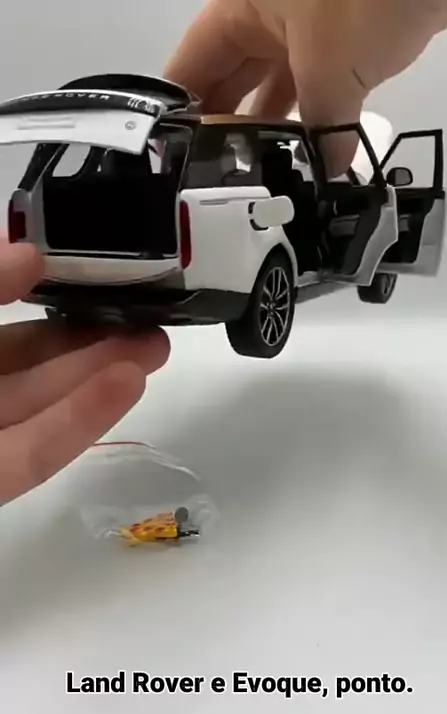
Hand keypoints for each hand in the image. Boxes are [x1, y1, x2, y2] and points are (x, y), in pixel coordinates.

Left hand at [0, 239, 169, 504]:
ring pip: (42, 404)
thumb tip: (28, 253)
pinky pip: (36, 454)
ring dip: (101, 374)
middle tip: (150, 316)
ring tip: (157, 345)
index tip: (99, 270)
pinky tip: (129, 383)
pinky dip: (83, 420)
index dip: (48, 293)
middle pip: (31, 361)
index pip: (4, 320)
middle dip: (92, 337)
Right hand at [165, 0, 446, 173]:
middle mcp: (266, 18)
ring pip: (278, 89)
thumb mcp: (328, 69)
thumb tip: (323, 173)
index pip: (192, 68)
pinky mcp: (346, 41)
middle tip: (222, 186)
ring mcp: (307, 29)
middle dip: (229, 132)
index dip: (183, 117)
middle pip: (232, 83)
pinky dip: (319, 121)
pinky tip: (315, 158)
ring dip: (276, 132)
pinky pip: (320, 89)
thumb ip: (320, 131)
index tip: (179, 164)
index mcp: (240, 9)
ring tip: (264, 180)